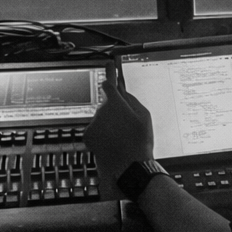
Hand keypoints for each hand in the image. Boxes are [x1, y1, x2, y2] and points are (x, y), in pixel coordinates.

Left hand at [84, 62, 154, 199]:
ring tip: (123, 138)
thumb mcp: (144, 116)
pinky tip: (113, 142)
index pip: (110, 82)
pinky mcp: (87, 135)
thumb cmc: (139, 142)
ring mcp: (93, 123)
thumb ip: (131, 100)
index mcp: (116, 102)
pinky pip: (95, 129)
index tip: (109, 63)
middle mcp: (101, 110)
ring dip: (109, 123)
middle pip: (107, 104)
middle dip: (115, 110)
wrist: (129, 167)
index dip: (110, 72)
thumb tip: (123, 92)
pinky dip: (102, 133)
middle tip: (128, 125)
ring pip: (101, 117)